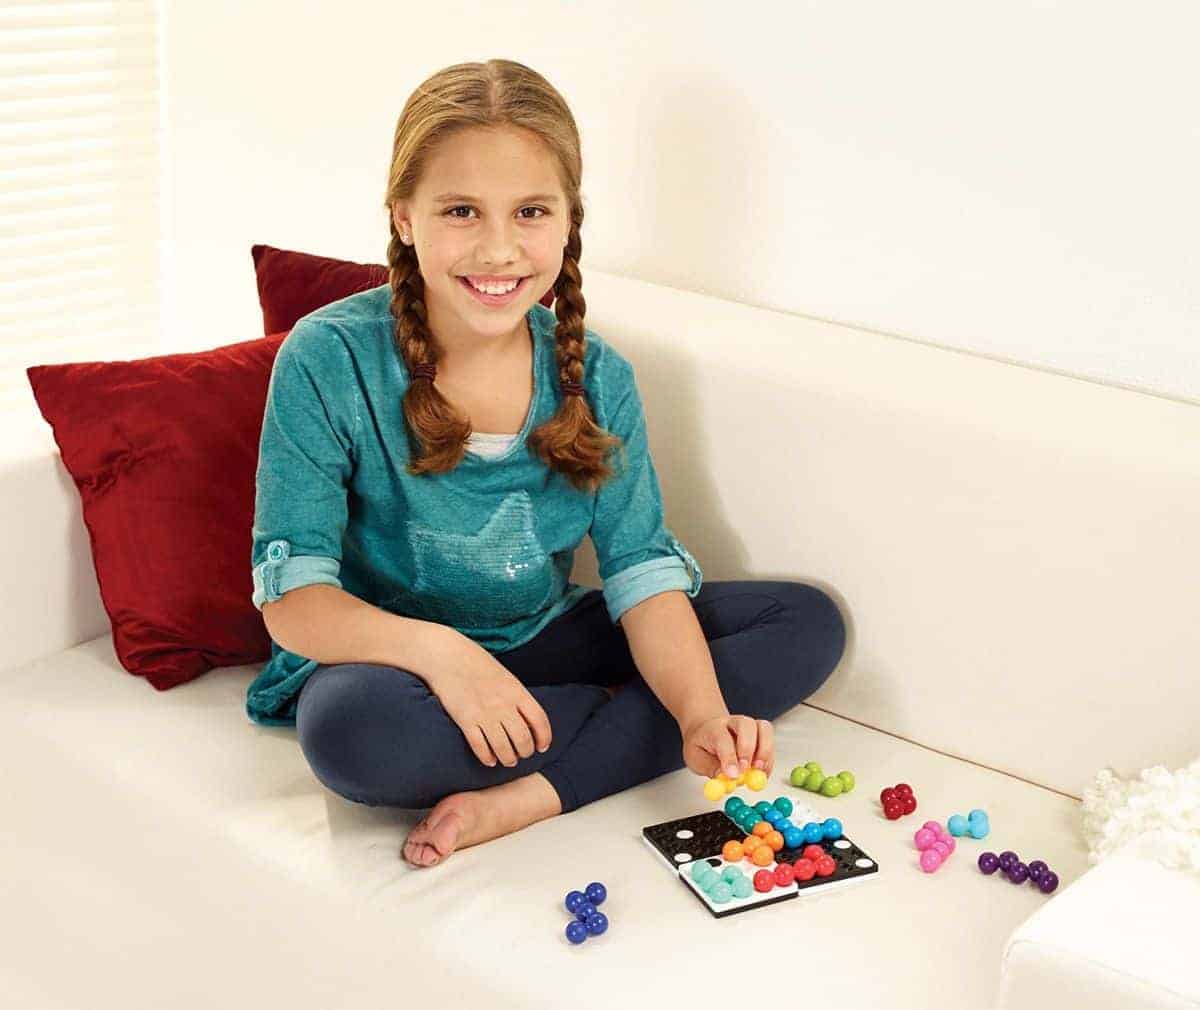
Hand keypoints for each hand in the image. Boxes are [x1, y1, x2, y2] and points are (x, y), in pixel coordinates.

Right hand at [424, 635, 552, 767]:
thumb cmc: (476, 665)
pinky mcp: (465, 720)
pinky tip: (489, 760)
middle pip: (523, 739)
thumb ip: (516, 697)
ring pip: (503, 747)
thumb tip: (527, 719)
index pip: (539, 720)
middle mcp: (503, 704)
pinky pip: (480, 746)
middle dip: (525, 752)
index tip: (542, 747)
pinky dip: (486, 757)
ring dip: (508, 758)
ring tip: (507, 760)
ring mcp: (484, 713)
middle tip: (522, 755)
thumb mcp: (505, 677)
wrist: (447, 656)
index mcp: (516, 691)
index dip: (544, 738)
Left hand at [681, 713, 774, 779]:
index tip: (733, 775)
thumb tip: (727, 778)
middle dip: (749, 749)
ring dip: (765, 751)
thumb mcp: (696, 759)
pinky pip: (771, 742)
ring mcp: (749, 725)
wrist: (706, 731)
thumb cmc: (701, 746)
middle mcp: (733, 722)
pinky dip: (769, 759)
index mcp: (713, 728)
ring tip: (759, 771)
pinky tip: (762, 773)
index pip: (722, 738)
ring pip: (764, 729)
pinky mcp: (761, 733)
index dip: (729, 757)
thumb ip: (711, 768)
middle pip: (746, 725)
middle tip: (748, 769)